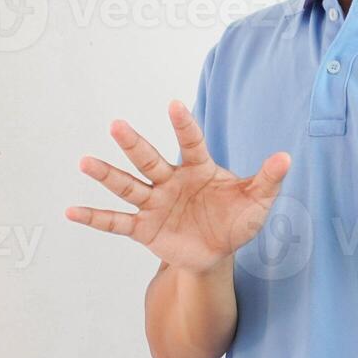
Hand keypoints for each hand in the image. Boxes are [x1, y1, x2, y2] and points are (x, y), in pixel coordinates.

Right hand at [67, 100, 290, 273]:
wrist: (217, 253)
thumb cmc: (236, 220)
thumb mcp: (256, 203)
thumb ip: (268, 180)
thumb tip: (285, 157)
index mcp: (198, 168)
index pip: (190, 142)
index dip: (183, 124)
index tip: (174, 104)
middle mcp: (171, 180)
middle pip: (149, 159)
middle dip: (134, 144)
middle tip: (117, 124)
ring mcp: (154, 203)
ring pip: (128, 186)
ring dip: (107, 175)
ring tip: (85, 161)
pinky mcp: (143, 228)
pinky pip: (116, 222)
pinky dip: (95, 217)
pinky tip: (71, 211)